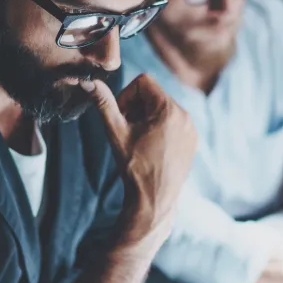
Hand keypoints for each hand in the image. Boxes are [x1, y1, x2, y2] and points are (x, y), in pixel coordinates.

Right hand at [82, 75, 196, 245]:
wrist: (155, 200)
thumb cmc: (134, 167)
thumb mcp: (116, 133)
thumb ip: (104, 104)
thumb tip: (89, 82)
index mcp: (169, 109)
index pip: (143, 82)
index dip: (126, 95)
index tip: (121, 116)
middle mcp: (185, 115)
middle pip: (154, 95)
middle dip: (136, 107)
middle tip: (127, 129)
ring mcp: (191, 128)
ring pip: (163, 108)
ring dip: (147, 118)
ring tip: (138, 140)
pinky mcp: (193, 140)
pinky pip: (174, 122)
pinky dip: (160, 128)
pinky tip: (151, 148)